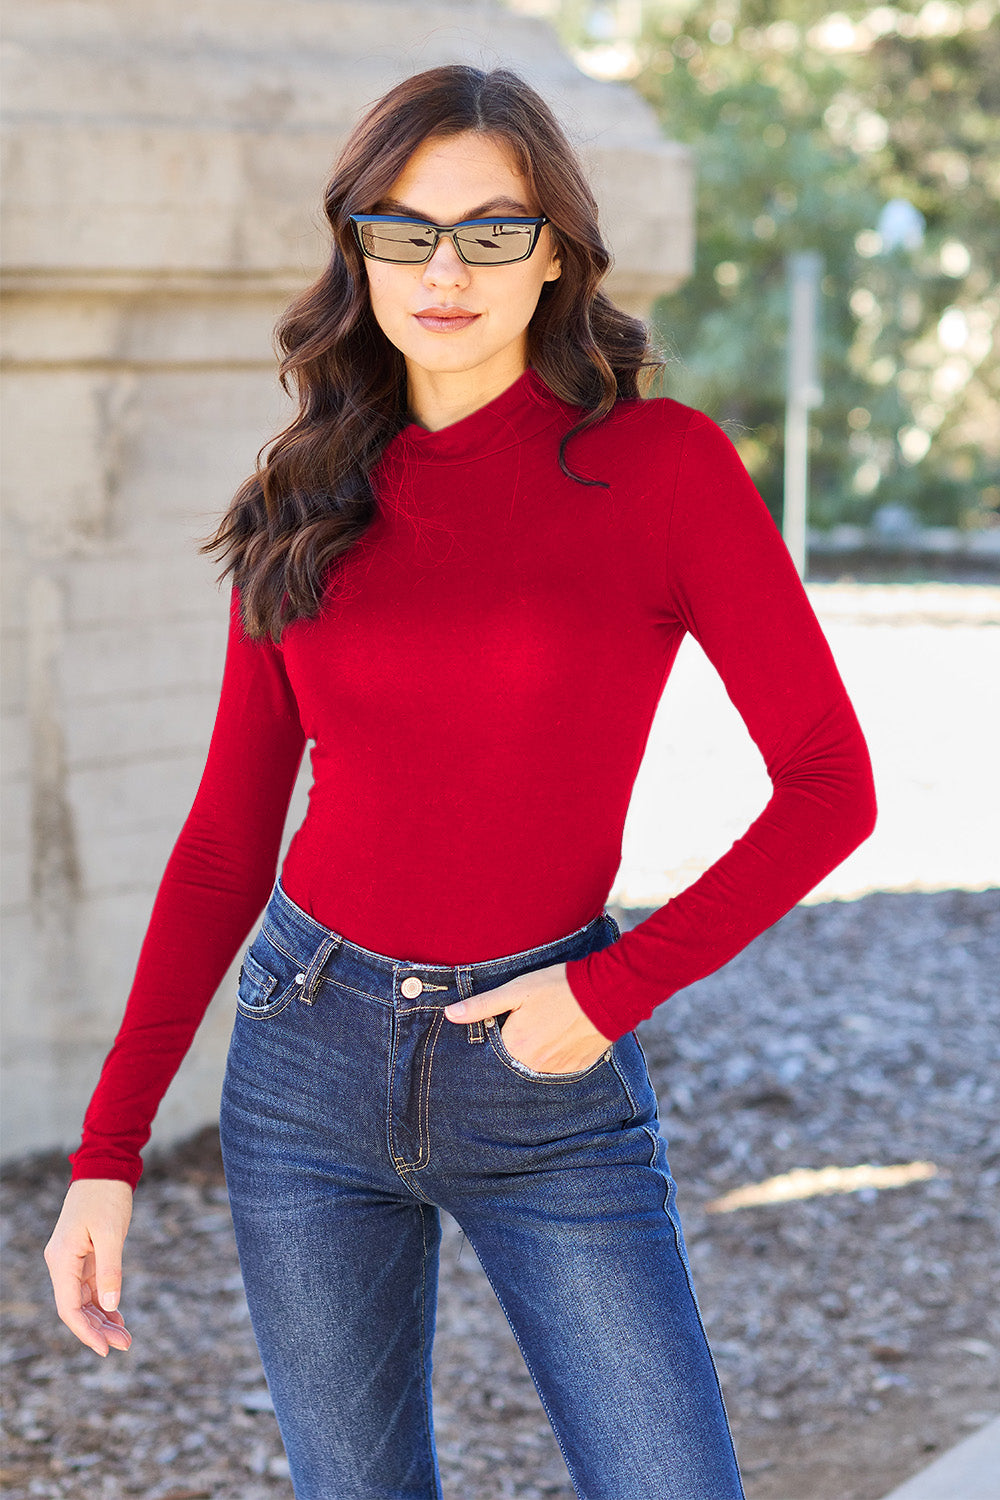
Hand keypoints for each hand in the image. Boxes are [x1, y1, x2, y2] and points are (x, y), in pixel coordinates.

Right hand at [44, 1179, 133, 1356]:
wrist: (105, 1169)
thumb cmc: (106, 1196)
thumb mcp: (111, 1233)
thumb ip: (110, 1270)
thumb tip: (110, 1307)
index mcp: (61, 1259)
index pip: (70, 1308)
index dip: (87, 1332)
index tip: (106, 1350)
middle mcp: (61, 1263)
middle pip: (76, 1308)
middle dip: (99, 1329)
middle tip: (126, 1344)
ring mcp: (71, 1261)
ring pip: (84, 1301)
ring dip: (103, 1319)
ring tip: (125, 1336)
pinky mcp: (83, 1257)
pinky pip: (90, 1288)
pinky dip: (104, 1303)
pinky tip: (118, 1316)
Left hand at [444, 962, 611, 1073]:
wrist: (606, 992)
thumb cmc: (557, 987)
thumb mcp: (516, 990)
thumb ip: (481, 1005)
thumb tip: (450, 1014)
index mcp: (515, 1047)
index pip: (492, 1053)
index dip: (496, 1036)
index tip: (503, 1025)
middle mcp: (534, 1066)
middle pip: (514, 1060)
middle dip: (516, 1045)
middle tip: (529, 1023)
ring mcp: (558, 1070)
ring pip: (536, 1065)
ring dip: (537, 1050)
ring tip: (546, 1025)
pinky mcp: (578, 1067)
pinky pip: (559, 1067)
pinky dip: (557, 1054)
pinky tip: (562, 1034)